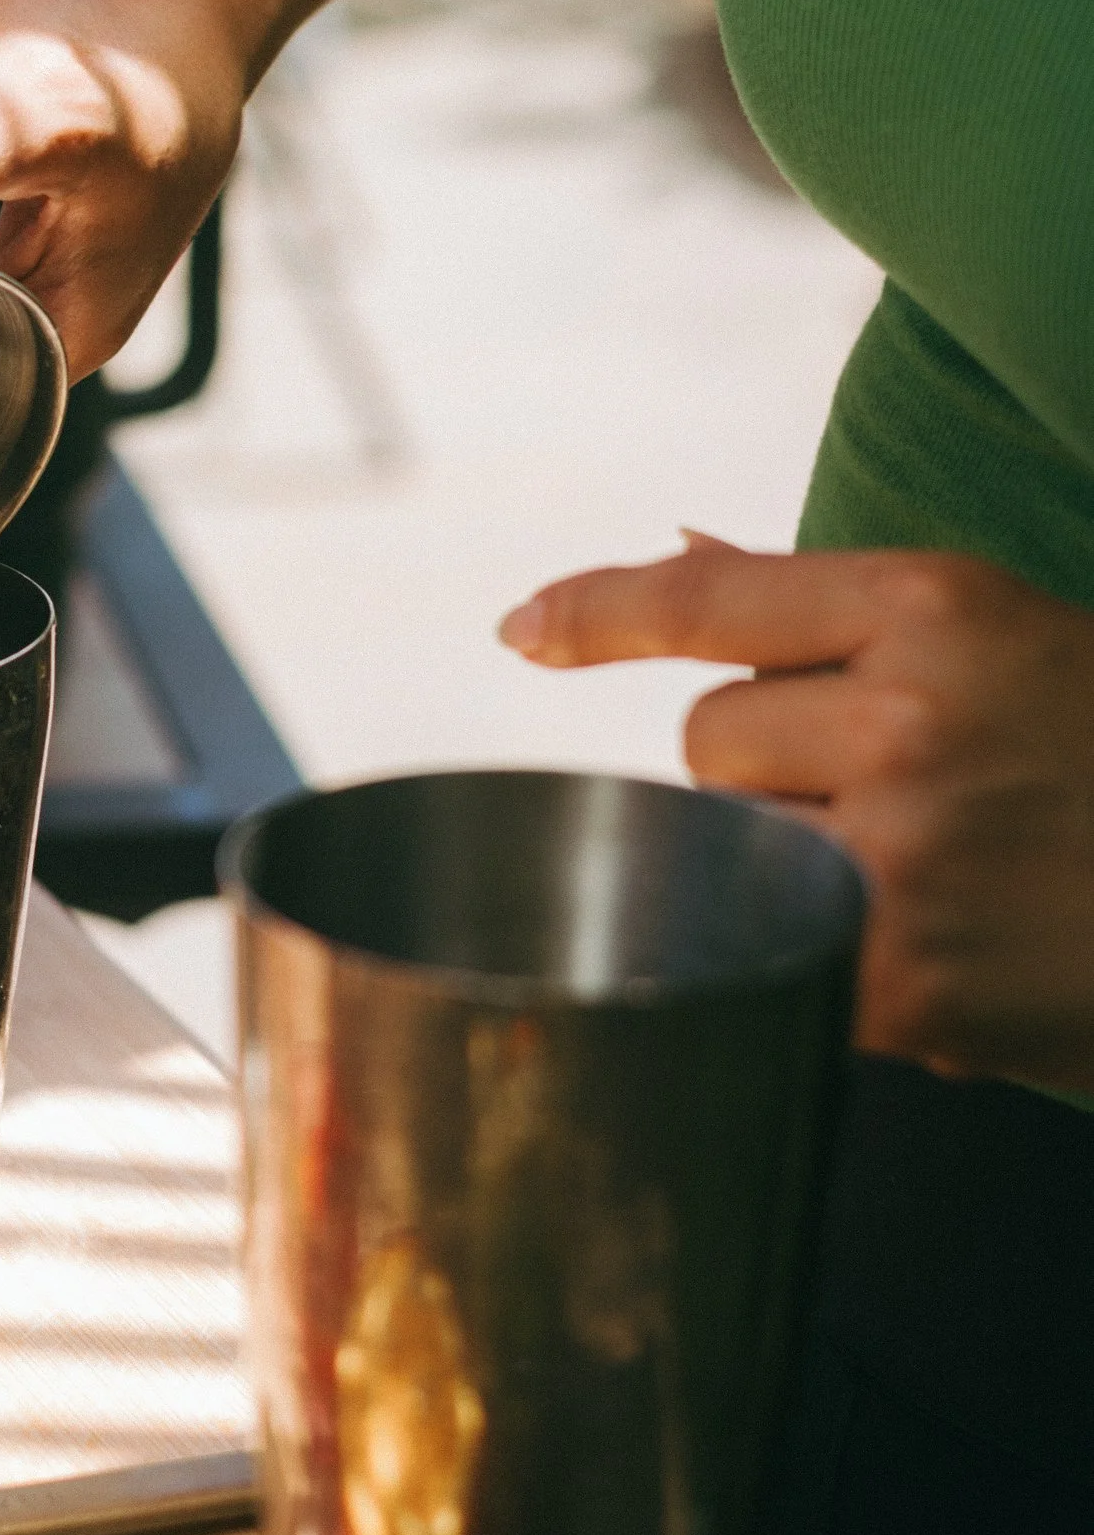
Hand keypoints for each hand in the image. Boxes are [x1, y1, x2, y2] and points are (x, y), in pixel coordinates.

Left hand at [500, 533, 1093, 1091]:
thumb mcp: (1013, 638)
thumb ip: (842, 613)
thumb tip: (679, 551)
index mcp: (940, 608)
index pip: (713, 599)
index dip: (601, 610)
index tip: (521, 629)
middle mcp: (908, 717)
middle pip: (706, 737)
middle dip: (767, 770)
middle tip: (901, 800)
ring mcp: (901, 854)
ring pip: (726, 844)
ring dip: (781, 862)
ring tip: (924, 877)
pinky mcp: (901, 984)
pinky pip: (763, 952)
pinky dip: (799, 959)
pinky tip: (908, 963)